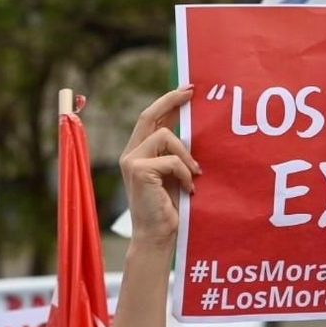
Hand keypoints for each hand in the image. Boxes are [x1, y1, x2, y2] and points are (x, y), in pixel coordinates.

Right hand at [120, 88, 199, 248]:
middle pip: (149, 115)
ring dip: (186, 155)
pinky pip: (172, 160)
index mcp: (138, 153)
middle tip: (192, 91)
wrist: (157, 236)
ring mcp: (132, 161)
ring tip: (194, 176)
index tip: (187, 90)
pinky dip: (185, 173)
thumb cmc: (168, 208)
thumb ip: (175, 154)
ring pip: (166, 137)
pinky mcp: (139, 170)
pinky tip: (188, 189)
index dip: (167, 102)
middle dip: (171, 99)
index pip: (150, 119)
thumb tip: (192, 128)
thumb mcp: (173, 174)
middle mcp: (130, 154)